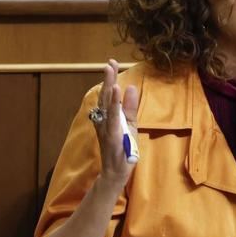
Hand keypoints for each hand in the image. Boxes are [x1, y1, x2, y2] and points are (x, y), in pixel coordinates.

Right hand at [91, 59, 139, 190]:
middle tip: (109, 63)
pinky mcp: (112, 137)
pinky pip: (113, 120)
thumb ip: (130, 108)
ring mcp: (106, 129)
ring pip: (106, 107)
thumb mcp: (130, 125)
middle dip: (107, 79)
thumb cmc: (123, 149)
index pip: (108, 95)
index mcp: (108, 117)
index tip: (111, 63)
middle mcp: (104, 121)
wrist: (116, 173)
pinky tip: (116, 94)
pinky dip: (114, 106)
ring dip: (109, 89)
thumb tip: (132, 88)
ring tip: (111, 73)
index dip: (109, 79)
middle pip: (105, 97)